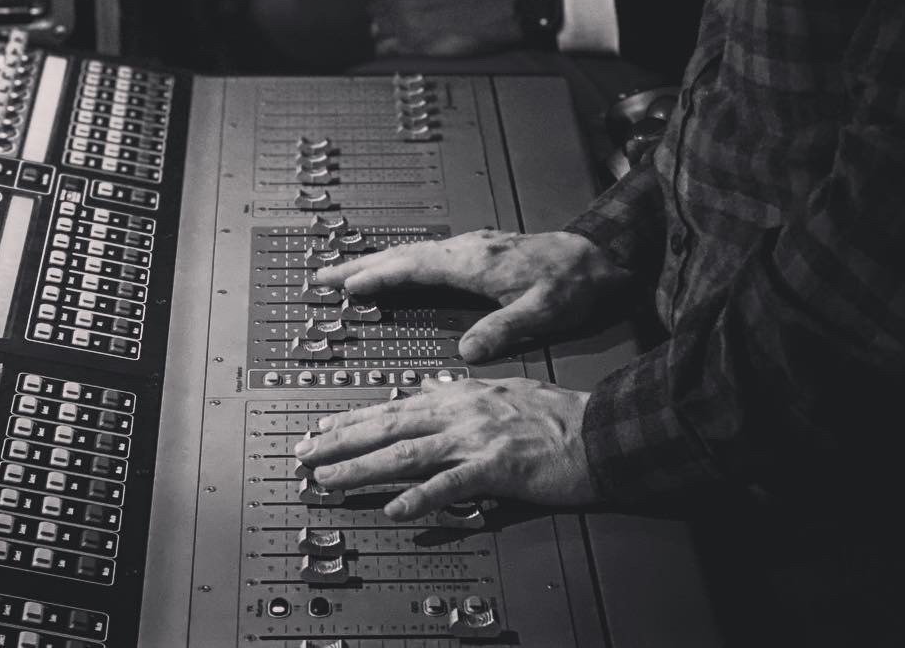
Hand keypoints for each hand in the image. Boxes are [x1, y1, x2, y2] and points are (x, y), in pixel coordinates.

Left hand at [293, 376, 596, 514]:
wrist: (600, 431)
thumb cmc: (556, 416)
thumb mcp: (499, 394)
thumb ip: (460, 399)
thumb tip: (427, 396)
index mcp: (458, 394)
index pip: (392, 406)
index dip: (352, 419)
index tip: (320, 429)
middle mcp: (459, 411)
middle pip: (387, 426)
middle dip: (340, 440)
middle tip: (304, 453)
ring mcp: (477, 438)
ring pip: (406, 454)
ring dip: (362, 468)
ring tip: (329, 480)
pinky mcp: (499, 467)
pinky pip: (452, 486)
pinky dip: (421, 498)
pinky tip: (396, 510)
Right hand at [314, 228, 635, 361]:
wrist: (597, 256)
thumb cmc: (571, 284)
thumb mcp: (541, 314)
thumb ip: (502, 330)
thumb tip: (467, 352)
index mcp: (473, 263)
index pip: (412, 269)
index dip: (376, 278)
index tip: (345, 285)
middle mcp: (465, 249)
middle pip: (402, 255)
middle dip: (360, 265)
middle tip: (324, 275)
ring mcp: (469, 247)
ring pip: (411, 253)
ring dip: (376, 262)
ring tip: (346, 272)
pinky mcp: (477, 250)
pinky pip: (425, 254)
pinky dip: (399, 261)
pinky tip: (395, 270)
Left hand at [367, 0, 521, 56]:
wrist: (496, 6)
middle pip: (374, 7)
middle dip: (383, 12)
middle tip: (392, 18)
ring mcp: (401, 20)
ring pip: (376, 28)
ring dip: (384, 31)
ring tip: (391, 34)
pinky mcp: (411, 44)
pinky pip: (385, 48)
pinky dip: (388, 49)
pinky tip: (392, 49)